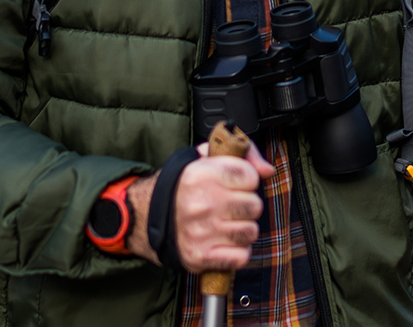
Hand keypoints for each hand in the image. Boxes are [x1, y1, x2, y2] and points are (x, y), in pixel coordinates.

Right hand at [132, 141, 272, 271]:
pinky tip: (225, 242)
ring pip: (250, 232)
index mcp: (201, 174)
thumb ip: (242, 155)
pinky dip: (237, 252)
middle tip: (231, 206)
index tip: (235, 184)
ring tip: (228, 224)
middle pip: (254, 205)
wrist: (144, 216)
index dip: (247, 180)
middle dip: (247, 205)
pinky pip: (241, 257)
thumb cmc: (181, 186)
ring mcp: (201, 232)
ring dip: (243, 229)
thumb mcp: (203, 157)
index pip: (250, 176)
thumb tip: (268, 170)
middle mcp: (202, 203)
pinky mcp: (200, 256)